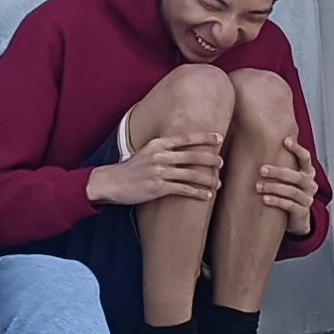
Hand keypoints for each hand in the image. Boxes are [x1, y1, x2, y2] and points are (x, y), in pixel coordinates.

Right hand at [88, 134, 224, 208]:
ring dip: (207, 179)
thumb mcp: (146, 151)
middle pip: (192, 156)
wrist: (112, 182)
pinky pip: (183, 189)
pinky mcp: (158, 188)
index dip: (204, 138)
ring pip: (191, 174)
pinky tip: (207, 196)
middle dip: (210, 160)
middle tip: (221, 163)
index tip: (218, 137)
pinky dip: (197, 193)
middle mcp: (160, 156)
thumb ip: (163, 149)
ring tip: (218, 183)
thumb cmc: (131, 168)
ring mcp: (159, 172)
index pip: (186, 138)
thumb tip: (182, 148)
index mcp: (158, 144)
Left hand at [253, 138, 320, 226]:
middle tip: (262, 169)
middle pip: (297, 176)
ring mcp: (307, 199)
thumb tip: (259, 141)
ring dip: (274, 188)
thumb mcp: (287, 177)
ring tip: (258, 187)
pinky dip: (277, 201)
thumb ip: (280, 162)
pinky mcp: (302, 212)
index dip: (297, 149)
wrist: (296, 217)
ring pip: (292, 192)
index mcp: (307, 172)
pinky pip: (290, 205)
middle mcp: (310, 184)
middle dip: (279, 172)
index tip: (285, 141)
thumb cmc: (288, 192)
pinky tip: (265, 199)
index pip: (306, 158)